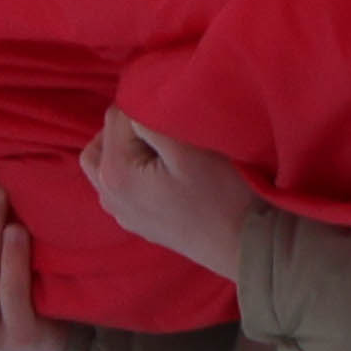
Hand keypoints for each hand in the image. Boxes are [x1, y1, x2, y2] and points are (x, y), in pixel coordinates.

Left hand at [82, 111, 262, 273]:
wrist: (248, 247)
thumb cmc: (223, 195)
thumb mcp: (188, 150)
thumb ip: (150, 122)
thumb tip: (133, 103)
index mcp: (114, 173)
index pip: (115, 119)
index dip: (144, 106)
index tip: (172, 109)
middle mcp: (107, 195)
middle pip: (102, 142)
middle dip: (127, 127)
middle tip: (162, 124)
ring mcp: (121, 213)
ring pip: (105, 165)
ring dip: (124, 148)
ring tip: (158, 144)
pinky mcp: (138, 223)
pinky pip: (120, 187)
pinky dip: (131, 170)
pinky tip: (159, 169)